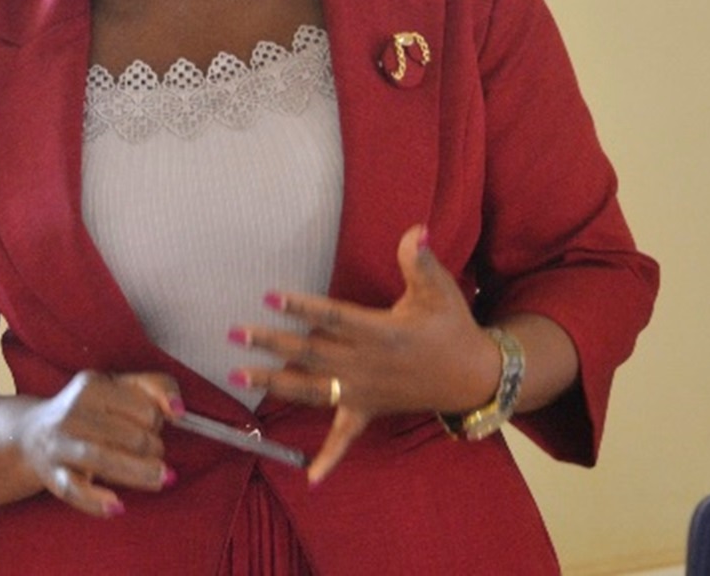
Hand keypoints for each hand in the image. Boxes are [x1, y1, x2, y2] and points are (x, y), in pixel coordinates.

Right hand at [15, 371, 181, 517]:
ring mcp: (60, 445)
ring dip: (139, 473)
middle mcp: (73, 412)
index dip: (157, 422)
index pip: (144, 408)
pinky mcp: (53, 476)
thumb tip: (179, 411)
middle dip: (152, 450)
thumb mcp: (118, 387)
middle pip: (129, 436)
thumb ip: (155, 388)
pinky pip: (75, 491)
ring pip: (103, 459)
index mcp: (93, 385)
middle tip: (152, 456)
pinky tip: (117, 507)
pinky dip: (96, 501)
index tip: (151, 428)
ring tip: (161, 479)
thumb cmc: (88, 411)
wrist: (32, 434)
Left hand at [230, 224, 501, 483]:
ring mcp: (365, 392)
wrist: (474, 376)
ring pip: (313, 388)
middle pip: (312, 353)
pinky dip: (330, 458)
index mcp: (381, 333)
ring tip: (239, 376)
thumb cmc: (451, 326)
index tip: (269, 297)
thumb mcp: (439, 290)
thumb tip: (417, 230)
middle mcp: (367, 365)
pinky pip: (347, 437)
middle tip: (235, 333)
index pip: (333, 317)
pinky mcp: (369, 411)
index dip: (302, 306)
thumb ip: (420, 260)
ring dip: (276, 383)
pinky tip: (310, 478)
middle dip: (272, 343)